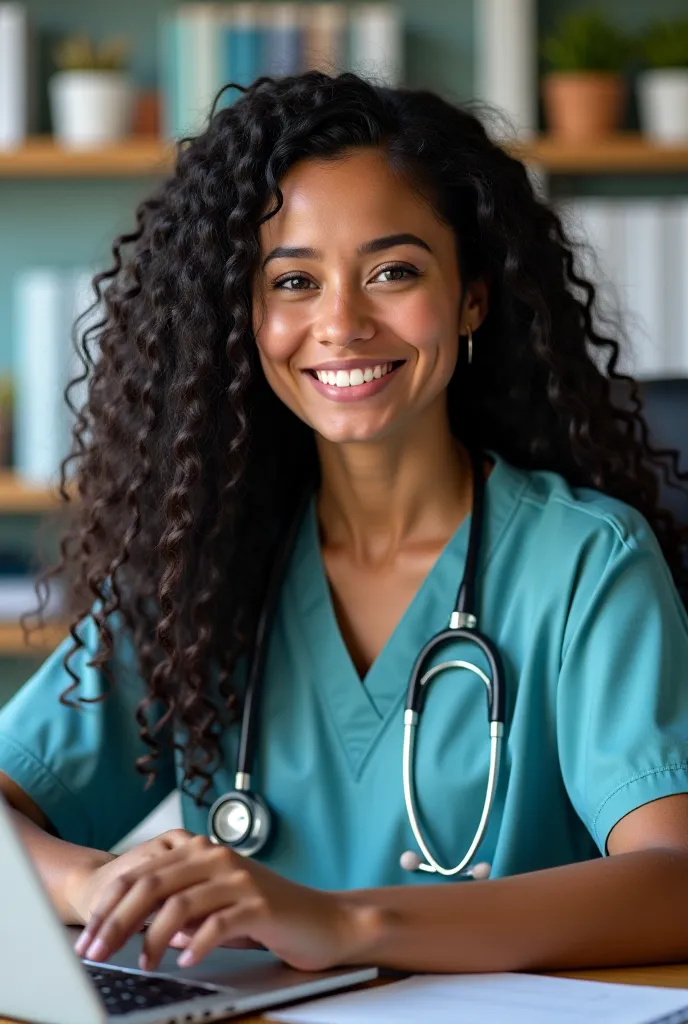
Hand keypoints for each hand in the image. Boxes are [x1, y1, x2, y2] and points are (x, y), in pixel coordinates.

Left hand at [72, 834, 379, 971]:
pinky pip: (217, 924)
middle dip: (117, 922)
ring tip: (141, 964)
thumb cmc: (270, 916)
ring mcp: (239, 879)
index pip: (142, 874)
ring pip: (179, 904)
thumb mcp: (217, 907)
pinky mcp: (259, 904)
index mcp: (203, 853)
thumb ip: (183, 910)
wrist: (324, 921)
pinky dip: (195, 945)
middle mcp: (217, 858)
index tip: (87, 936)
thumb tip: (144, 929)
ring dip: (151, 938)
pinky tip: (184, 961)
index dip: (109, 906)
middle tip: (96, 952)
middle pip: (153, 885)